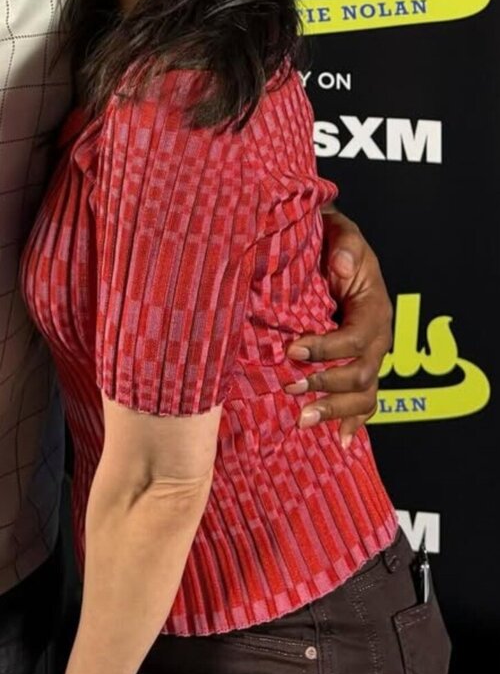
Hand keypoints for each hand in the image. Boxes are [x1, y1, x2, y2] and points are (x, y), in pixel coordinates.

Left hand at [286, 209, 392, 446]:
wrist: (333, 249)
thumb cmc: (333, 241)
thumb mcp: (341, 232)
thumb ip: (344, 245)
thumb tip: (342, 267)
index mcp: (375, 308)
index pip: (356, 337)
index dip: (327, 347)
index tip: (292, 348)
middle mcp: (378, 338)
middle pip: (362, 374)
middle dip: (326, 384)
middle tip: (290, 387)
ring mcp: (370, 357)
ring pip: (364, 396)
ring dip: (335, 411)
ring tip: (302, 420)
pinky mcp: (358, 368)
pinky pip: (364, 403)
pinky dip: (352, 423)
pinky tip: (337, 441)